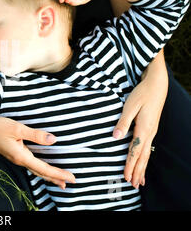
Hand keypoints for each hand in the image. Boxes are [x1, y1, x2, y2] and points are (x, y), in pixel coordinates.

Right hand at [0, 112, 75, 188]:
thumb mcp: (17, 128)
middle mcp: (18, 159)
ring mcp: (15, 157)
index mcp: (20, 156)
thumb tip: (53, 140)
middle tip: (69, 183)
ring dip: (48, 175)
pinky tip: (42, 166)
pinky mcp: (13, 152)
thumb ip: (35, 135)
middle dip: (55, 178)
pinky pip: (30, 163)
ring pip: (35, 169)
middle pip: (40, 172)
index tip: (72, 178)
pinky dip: (40, 168)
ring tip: (59, 180)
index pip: (44, 168)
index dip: (59, 174)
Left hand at [112, 63, 167, 188]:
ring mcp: (151, 131)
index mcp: (143, 129)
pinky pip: (147, 148)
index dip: (130, 165)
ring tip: (139, 181)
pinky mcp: (150, 128)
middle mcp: (149, 133)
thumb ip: (122, 122)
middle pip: (143, 157)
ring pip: (146, 154)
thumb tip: (115, 136)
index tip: (125, 177)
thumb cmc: (141, 94)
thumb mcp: (129, 106)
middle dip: (137, 172)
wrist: (156, 85)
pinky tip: (143, 163)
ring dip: (142, 168)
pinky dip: (144, 159)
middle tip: (133, 186)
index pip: (135, 152)